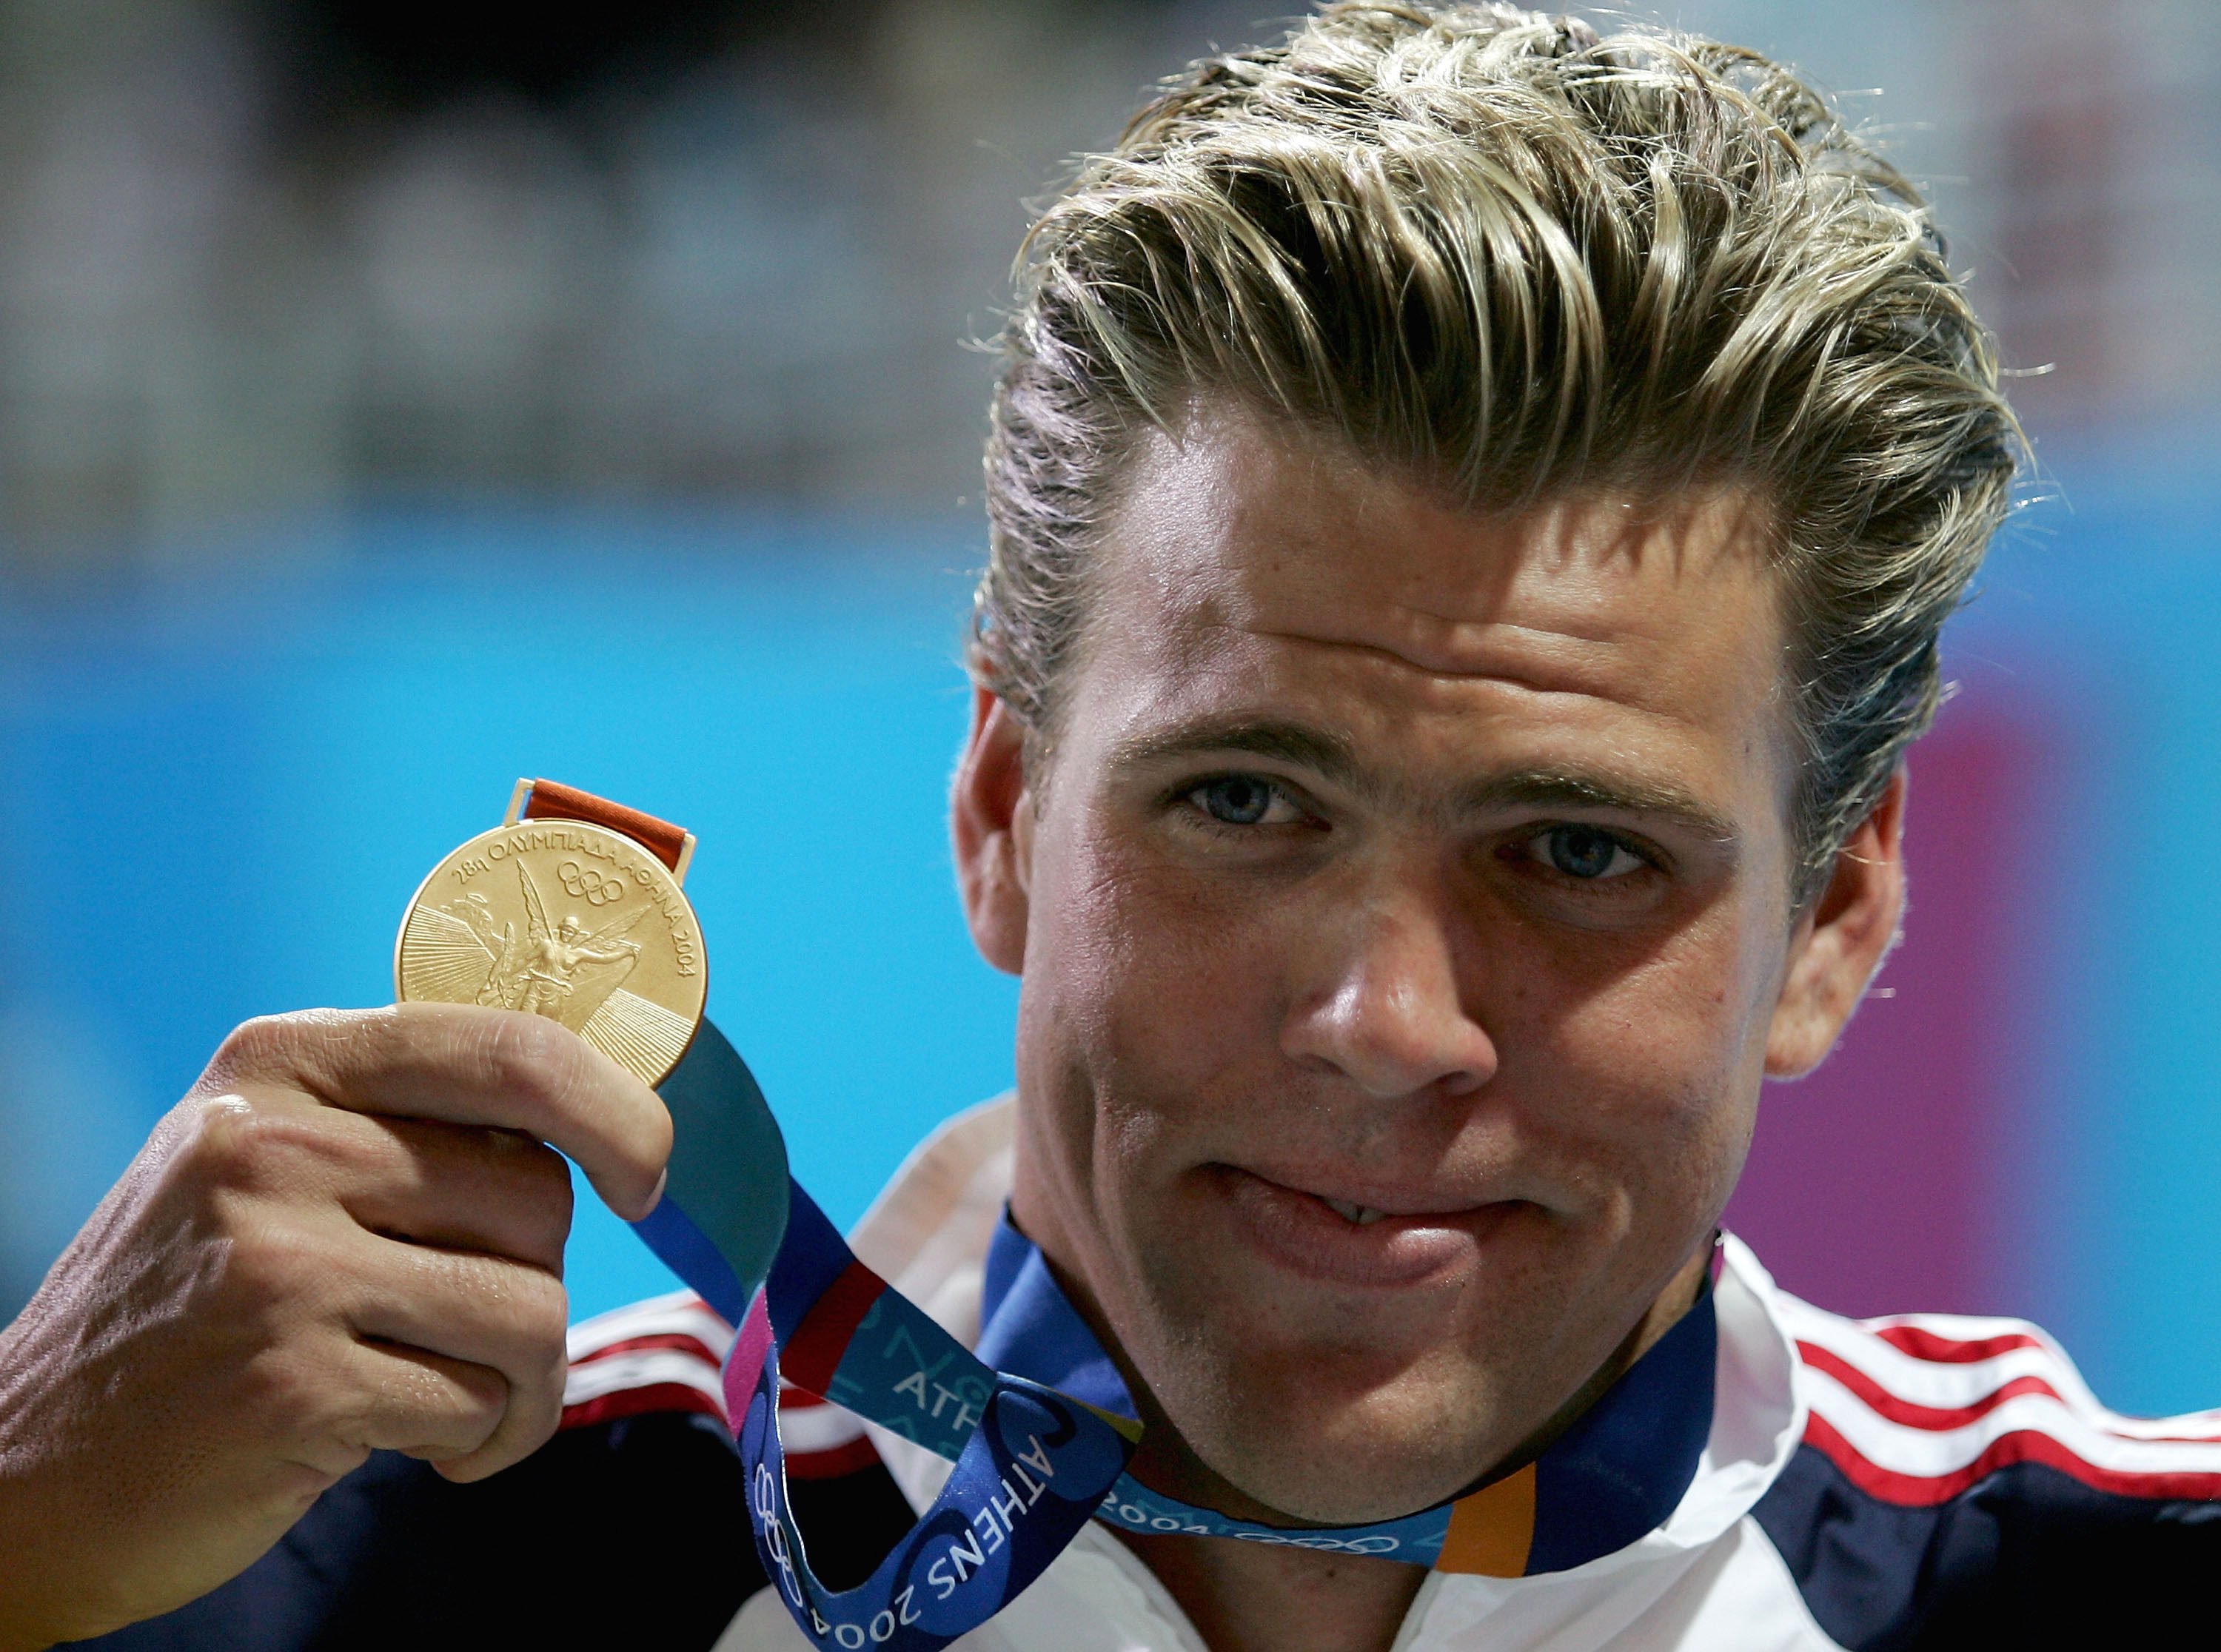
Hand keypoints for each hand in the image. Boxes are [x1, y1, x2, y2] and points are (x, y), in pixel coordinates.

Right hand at [0, 1003, 671, 1649]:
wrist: (26, 1467)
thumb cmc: (189, 1309)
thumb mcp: (263, 1163)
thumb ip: (401, 1121)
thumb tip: (598, 1110)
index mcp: (285, 1065)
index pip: (513, 1049)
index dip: (617, 1110)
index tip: (648, 1173)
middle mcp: (277, 1148)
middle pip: (539, 1196)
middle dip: (534, 1278)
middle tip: (465, 1327)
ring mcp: (281, 1266)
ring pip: (531, 1308)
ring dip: (520, 1381)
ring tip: (448, 1398)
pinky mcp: (296, 1384)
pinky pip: (480, 1404)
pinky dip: (477, 1441)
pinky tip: (410, 1445)